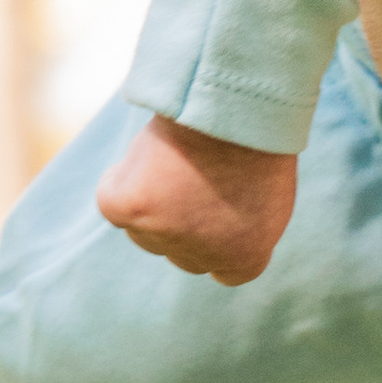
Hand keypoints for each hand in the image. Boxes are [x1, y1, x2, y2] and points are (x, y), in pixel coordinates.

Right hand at [97, 122, 298, 284]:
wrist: (237, 111)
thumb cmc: (260, 143)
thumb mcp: (270, 200)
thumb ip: (240, 227)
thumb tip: (214, 231)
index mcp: (245, 260)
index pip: (221, 271)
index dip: (216, 241)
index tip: (214, 211)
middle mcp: (201, 258)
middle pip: (178, 252)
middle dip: (183, 222)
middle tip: (192, 178)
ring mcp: (161, 235)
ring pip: (143, 230)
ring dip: (151, 202)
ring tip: (176, 160)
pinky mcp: (128, 210)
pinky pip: (111, 202)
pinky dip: (120, 180)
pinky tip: (148, 156)